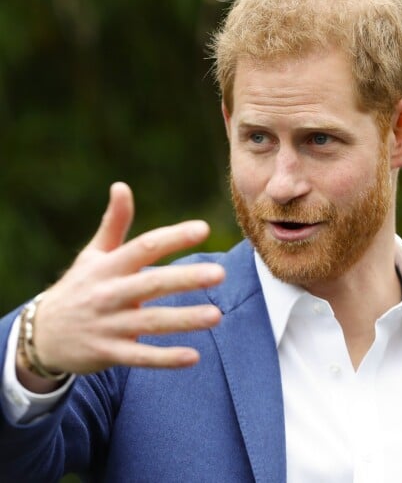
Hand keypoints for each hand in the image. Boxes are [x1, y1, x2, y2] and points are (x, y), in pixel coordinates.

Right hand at [17, 183, 223, 388]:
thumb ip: (114, 223)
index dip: (173, 237)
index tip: (203, 229)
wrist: (40, 334)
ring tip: (217, 315)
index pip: (144, 247)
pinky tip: (193, 356)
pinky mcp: (108, 353)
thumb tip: (121, 185)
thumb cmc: (79, 286)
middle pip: (151, 284)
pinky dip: (165, 358)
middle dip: (186, 279)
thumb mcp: (93, 254)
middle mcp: (109, 293)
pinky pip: (140, 357)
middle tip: (220, 273)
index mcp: (109, 266)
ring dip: (184, 319)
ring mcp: (108, 325)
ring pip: (151, 322)